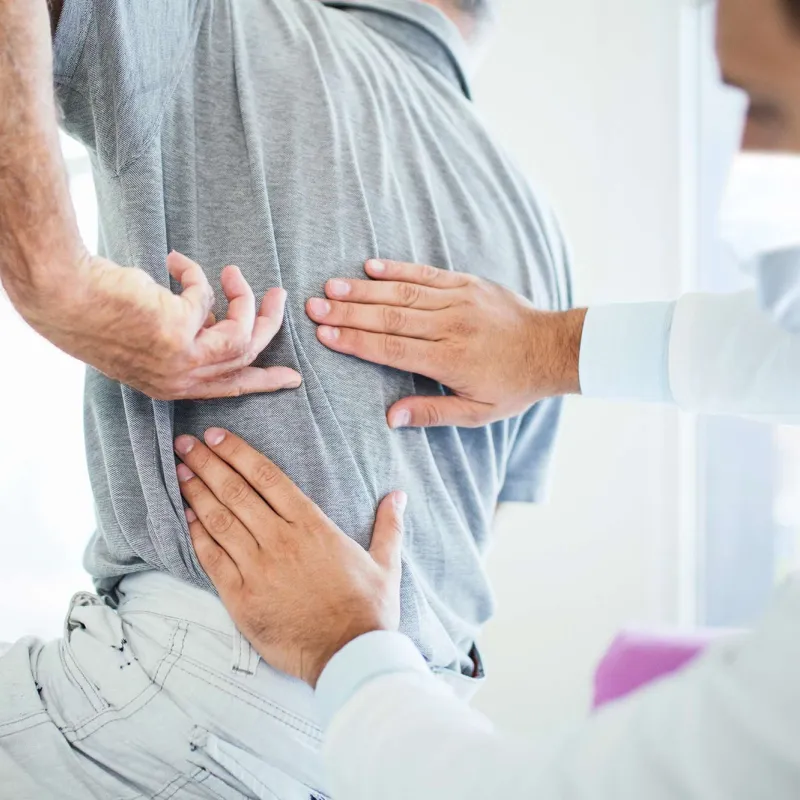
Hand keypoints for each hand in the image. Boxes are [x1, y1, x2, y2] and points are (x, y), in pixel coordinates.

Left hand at [24, 252, 301, 399]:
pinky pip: (207, 297)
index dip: (264, 381)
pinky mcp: (180, 330)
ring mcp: (182, 359)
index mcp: (173, 386)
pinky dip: (195, 274)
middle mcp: (180, 380)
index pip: (231, 388)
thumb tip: (217, 318)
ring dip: (245, 299)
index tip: (291, 378)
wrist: (65, 298)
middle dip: (269, 325)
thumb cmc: (100, 314)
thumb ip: (188, 338)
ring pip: (241, 334)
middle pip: (246, 358)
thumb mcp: (152, 339)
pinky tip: (174, 261)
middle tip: (278, 296)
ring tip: (235, 273)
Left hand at [173, 429, 405, 687]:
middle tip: (185, 443)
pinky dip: (197, 535)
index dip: (238, 453)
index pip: (267, 477)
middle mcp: (281, 540)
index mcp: (312, 526)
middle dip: (207, 463)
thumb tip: (398, 495)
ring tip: (179, 471)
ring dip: (197, 493)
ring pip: (220, 520)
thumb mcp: (386, 562)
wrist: (349, 655)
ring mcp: (258, 568)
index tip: (216, 436)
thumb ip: (388, 525)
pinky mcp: (241, 597)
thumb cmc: (368, 609)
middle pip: (236, 492)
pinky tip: (185, 516)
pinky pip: (212, 559)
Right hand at [305, 260, 586, 427]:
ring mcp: (458, 300)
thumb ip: (432, 413)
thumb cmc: (513, 385)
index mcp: (449, 360)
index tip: (325, 335)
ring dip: (363, 289)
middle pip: (389, 317)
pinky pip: (426, 273)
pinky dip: (397, 268)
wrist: (552, 348)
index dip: (356, 341)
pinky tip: (370, 266)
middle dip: (348, 312)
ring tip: (330, 287)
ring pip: (402, 292)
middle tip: (313, 307)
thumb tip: (389, 418)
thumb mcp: (477, 413)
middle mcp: (450, 326)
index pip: (392, 349)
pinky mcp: (467, 283)